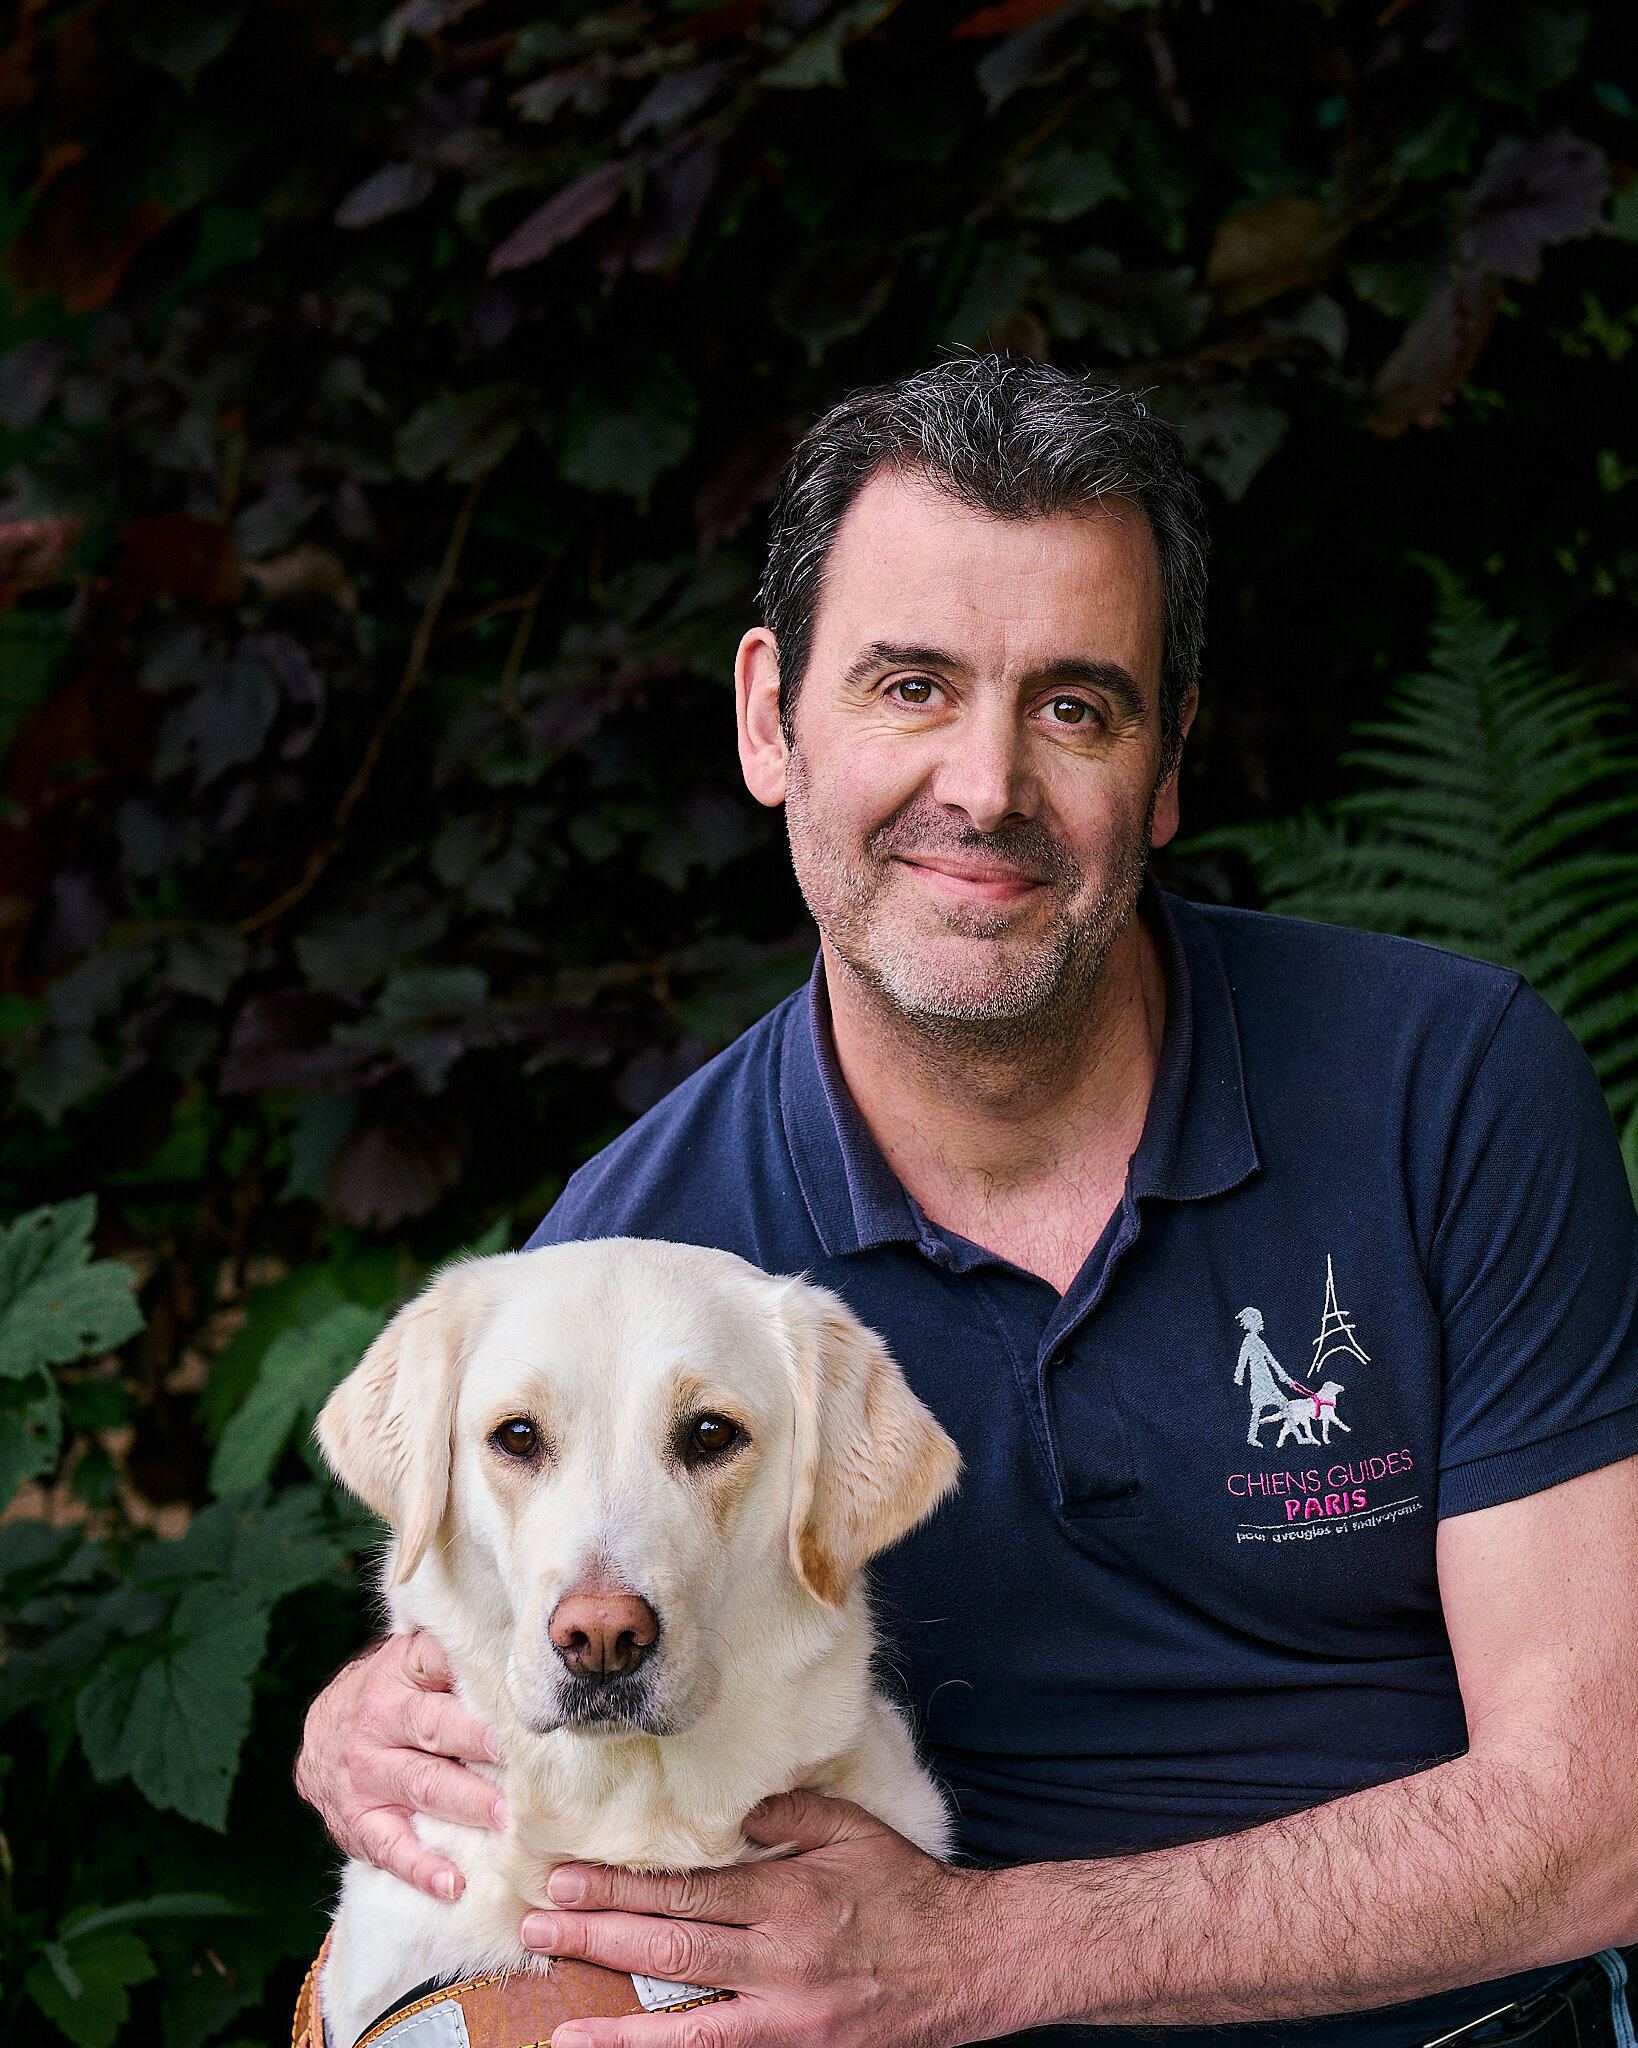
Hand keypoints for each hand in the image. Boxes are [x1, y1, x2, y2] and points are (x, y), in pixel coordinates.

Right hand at [294, 1631, 505, 1899]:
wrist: (322, 1736)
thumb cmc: (394, 1695)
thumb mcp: (415, 1662)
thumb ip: (458, 1659)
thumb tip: (527, 1656)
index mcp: (400, 1671)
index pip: (437, 1663)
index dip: (476, 1679)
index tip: (517, 1698)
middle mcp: (379, 1718)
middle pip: (434, 1727)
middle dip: (479, 1743)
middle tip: (525, 1762)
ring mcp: (365, 1772)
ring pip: (422, 1785)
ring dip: (467, 1803)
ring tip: (507, 1818)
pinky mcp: (357, 1820)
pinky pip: (390, 1846)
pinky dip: (422, 1868)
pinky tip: (454, 1882)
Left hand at [518, 1790, 1012, 2047]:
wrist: (971, 1961)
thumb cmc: (909, 1888)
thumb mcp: (853, 1829)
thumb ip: (789, 1814)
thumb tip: (731, 1812)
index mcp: (789, 1894)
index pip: (687, 1890)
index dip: (620, 1888)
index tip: (566, 1879)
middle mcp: (780, 1957)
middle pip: (671, 1949)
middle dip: (597, 1938)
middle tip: (538, 1927)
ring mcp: (787, 2013)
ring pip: (686, 2019)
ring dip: (617, 2019)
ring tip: (561, 2017)